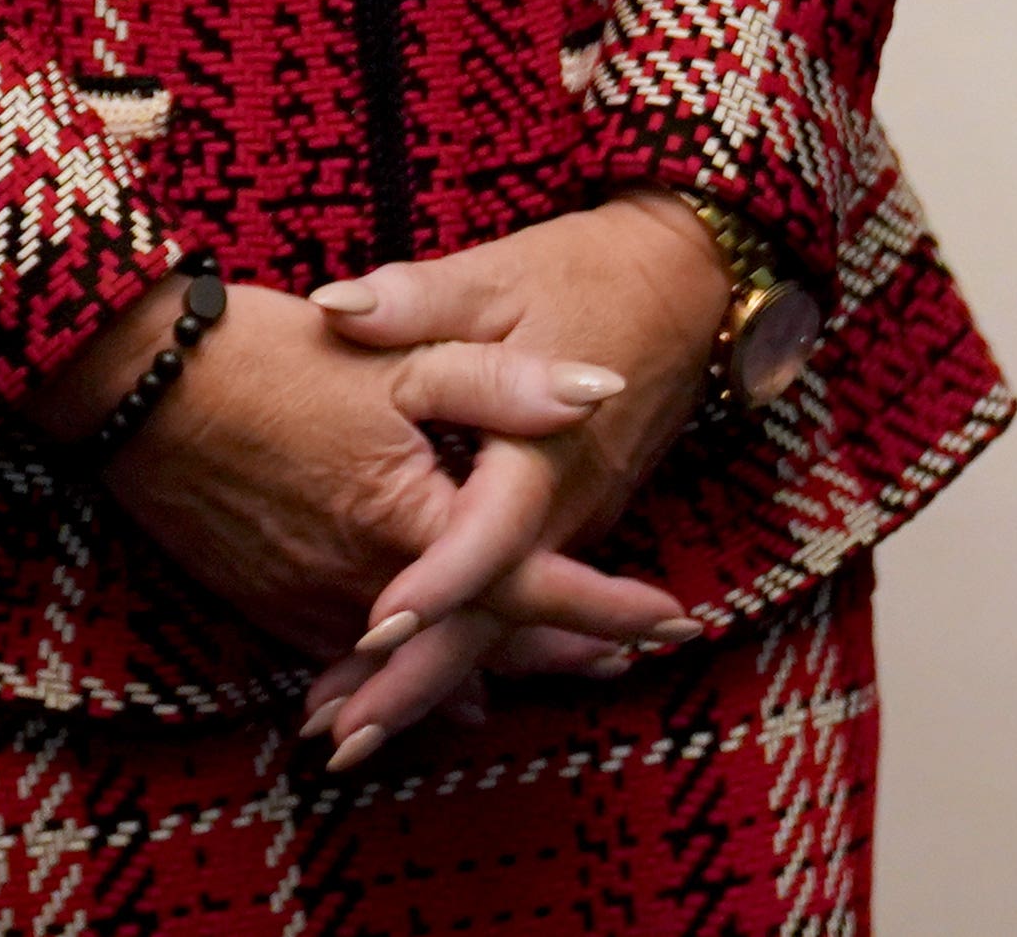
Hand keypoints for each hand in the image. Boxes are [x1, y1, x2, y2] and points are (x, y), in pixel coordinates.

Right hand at [19, 279, 689, 677]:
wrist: (133, 381)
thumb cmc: (267, 354)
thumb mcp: (396, 352)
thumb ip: (501, 382)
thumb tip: (600, 393)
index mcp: (408, 521)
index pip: (529, 584)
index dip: (604, 607)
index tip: (670, 620)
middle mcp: (363, 584)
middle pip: (481, 643)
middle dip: (559, 654)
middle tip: (627, 659)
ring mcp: (308, 602)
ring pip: (417, 661)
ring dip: (487, 667)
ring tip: (554, 672)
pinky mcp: (266, 601)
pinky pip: (352, 660)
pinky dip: (403, 672)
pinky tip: (435, 679)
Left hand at [292, 197, 734, 756]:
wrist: (682, 287)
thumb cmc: (580, 276)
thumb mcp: (494, 276)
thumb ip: (417, 300)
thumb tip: (334, 310)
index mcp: (541, 452)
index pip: (489, 535)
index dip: (436, 582)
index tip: (375, 625)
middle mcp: (560, 510)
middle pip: (490, 618)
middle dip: (415, 683)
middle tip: (337, 740)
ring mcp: (567, 528)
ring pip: (497, 626)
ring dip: (425, 682)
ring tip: (341, 739)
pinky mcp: (562, 531)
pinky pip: (508, 608)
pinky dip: (454, 649)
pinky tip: (397, 687)